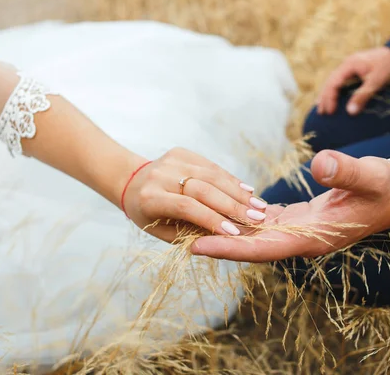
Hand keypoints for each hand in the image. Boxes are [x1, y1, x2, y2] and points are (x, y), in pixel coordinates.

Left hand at [122, 147, 267, 242]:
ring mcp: (171, 160)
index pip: (186, 207)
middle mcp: (159, 176)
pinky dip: (231, 179)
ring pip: (211, 175)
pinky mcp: (182, 152)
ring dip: (237, 192)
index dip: (211, 219)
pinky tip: (248, 190)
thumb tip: (223, 237)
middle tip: (256, 219)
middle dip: (232, 205)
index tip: (235, 234)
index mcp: (150, 198)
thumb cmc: (149, 215)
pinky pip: (212, 166)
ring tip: (258, 206)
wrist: (132, 182)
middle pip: (202, 189)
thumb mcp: (163, 231)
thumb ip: (190, 233)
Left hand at [190, 150, 389, 262]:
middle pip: (250, 245)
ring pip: (254, 235)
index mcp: (314, 236)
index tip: (197, 245)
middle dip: (216, 241)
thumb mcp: (370, 175)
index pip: (263, 248)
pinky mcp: (297, 220)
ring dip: (225, 230)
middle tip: (178, 236)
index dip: (230, 248)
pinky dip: (241, 218)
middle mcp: (301, 239)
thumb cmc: (384, 186)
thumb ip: (346, 171)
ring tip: (191, 222)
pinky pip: (262, 222)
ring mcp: (298, 231)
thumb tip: (321, 164)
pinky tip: (221, 208)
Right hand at [317, 47, 389, 115]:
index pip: (333, 83)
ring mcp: (351, 65)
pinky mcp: (356, 69)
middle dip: (324, 97)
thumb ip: (362, 96)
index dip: (329, 98)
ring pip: (333, 80)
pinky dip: (335, 90)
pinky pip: (340, 80)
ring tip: (321, 107)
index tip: (329, 112)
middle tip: (320, 113)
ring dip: (327, 94)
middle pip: (330, 82)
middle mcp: (347, 64)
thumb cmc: (389, 66)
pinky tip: (334, 97)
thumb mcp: (376, 82)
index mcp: (349, 65)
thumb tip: (350, 112)